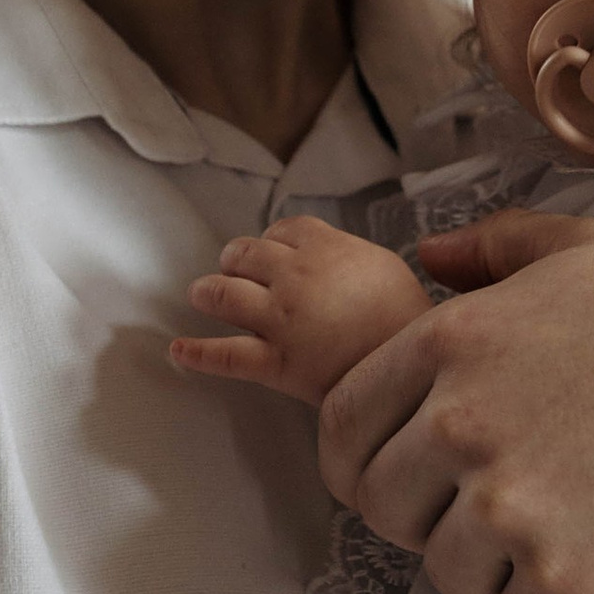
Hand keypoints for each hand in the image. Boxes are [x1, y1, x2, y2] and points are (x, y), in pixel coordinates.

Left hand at [172, 216, 431, 407]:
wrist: (414, 364)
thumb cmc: (408, 318)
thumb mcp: (385, 265)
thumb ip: (348, 254)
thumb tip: (330, 255)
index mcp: (325, 247)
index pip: (281, 229)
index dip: (270, 240)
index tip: (270, 251)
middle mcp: (294, 275)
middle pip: (244, 255)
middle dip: (234, 261)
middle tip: (232, 271)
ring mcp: (280, 318)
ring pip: (223, 295)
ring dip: (207, 292)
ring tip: (201, 295)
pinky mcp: (275, 362)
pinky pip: (224, 355)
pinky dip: (197, 353)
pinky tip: (179, 351)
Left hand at [316, 213, 593, 593]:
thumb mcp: (588, 249)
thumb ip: (494, 248)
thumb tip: (425, 255)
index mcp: (452, 342)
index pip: (343, 429)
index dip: (364, 461)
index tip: (405, 478)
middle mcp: (464, 425)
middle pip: (386, 512)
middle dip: (429, 518)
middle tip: (497, 510)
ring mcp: (513, 507)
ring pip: (448, 573)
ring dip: (494, 567)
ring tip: (561, 531)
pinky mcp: (567, 578)